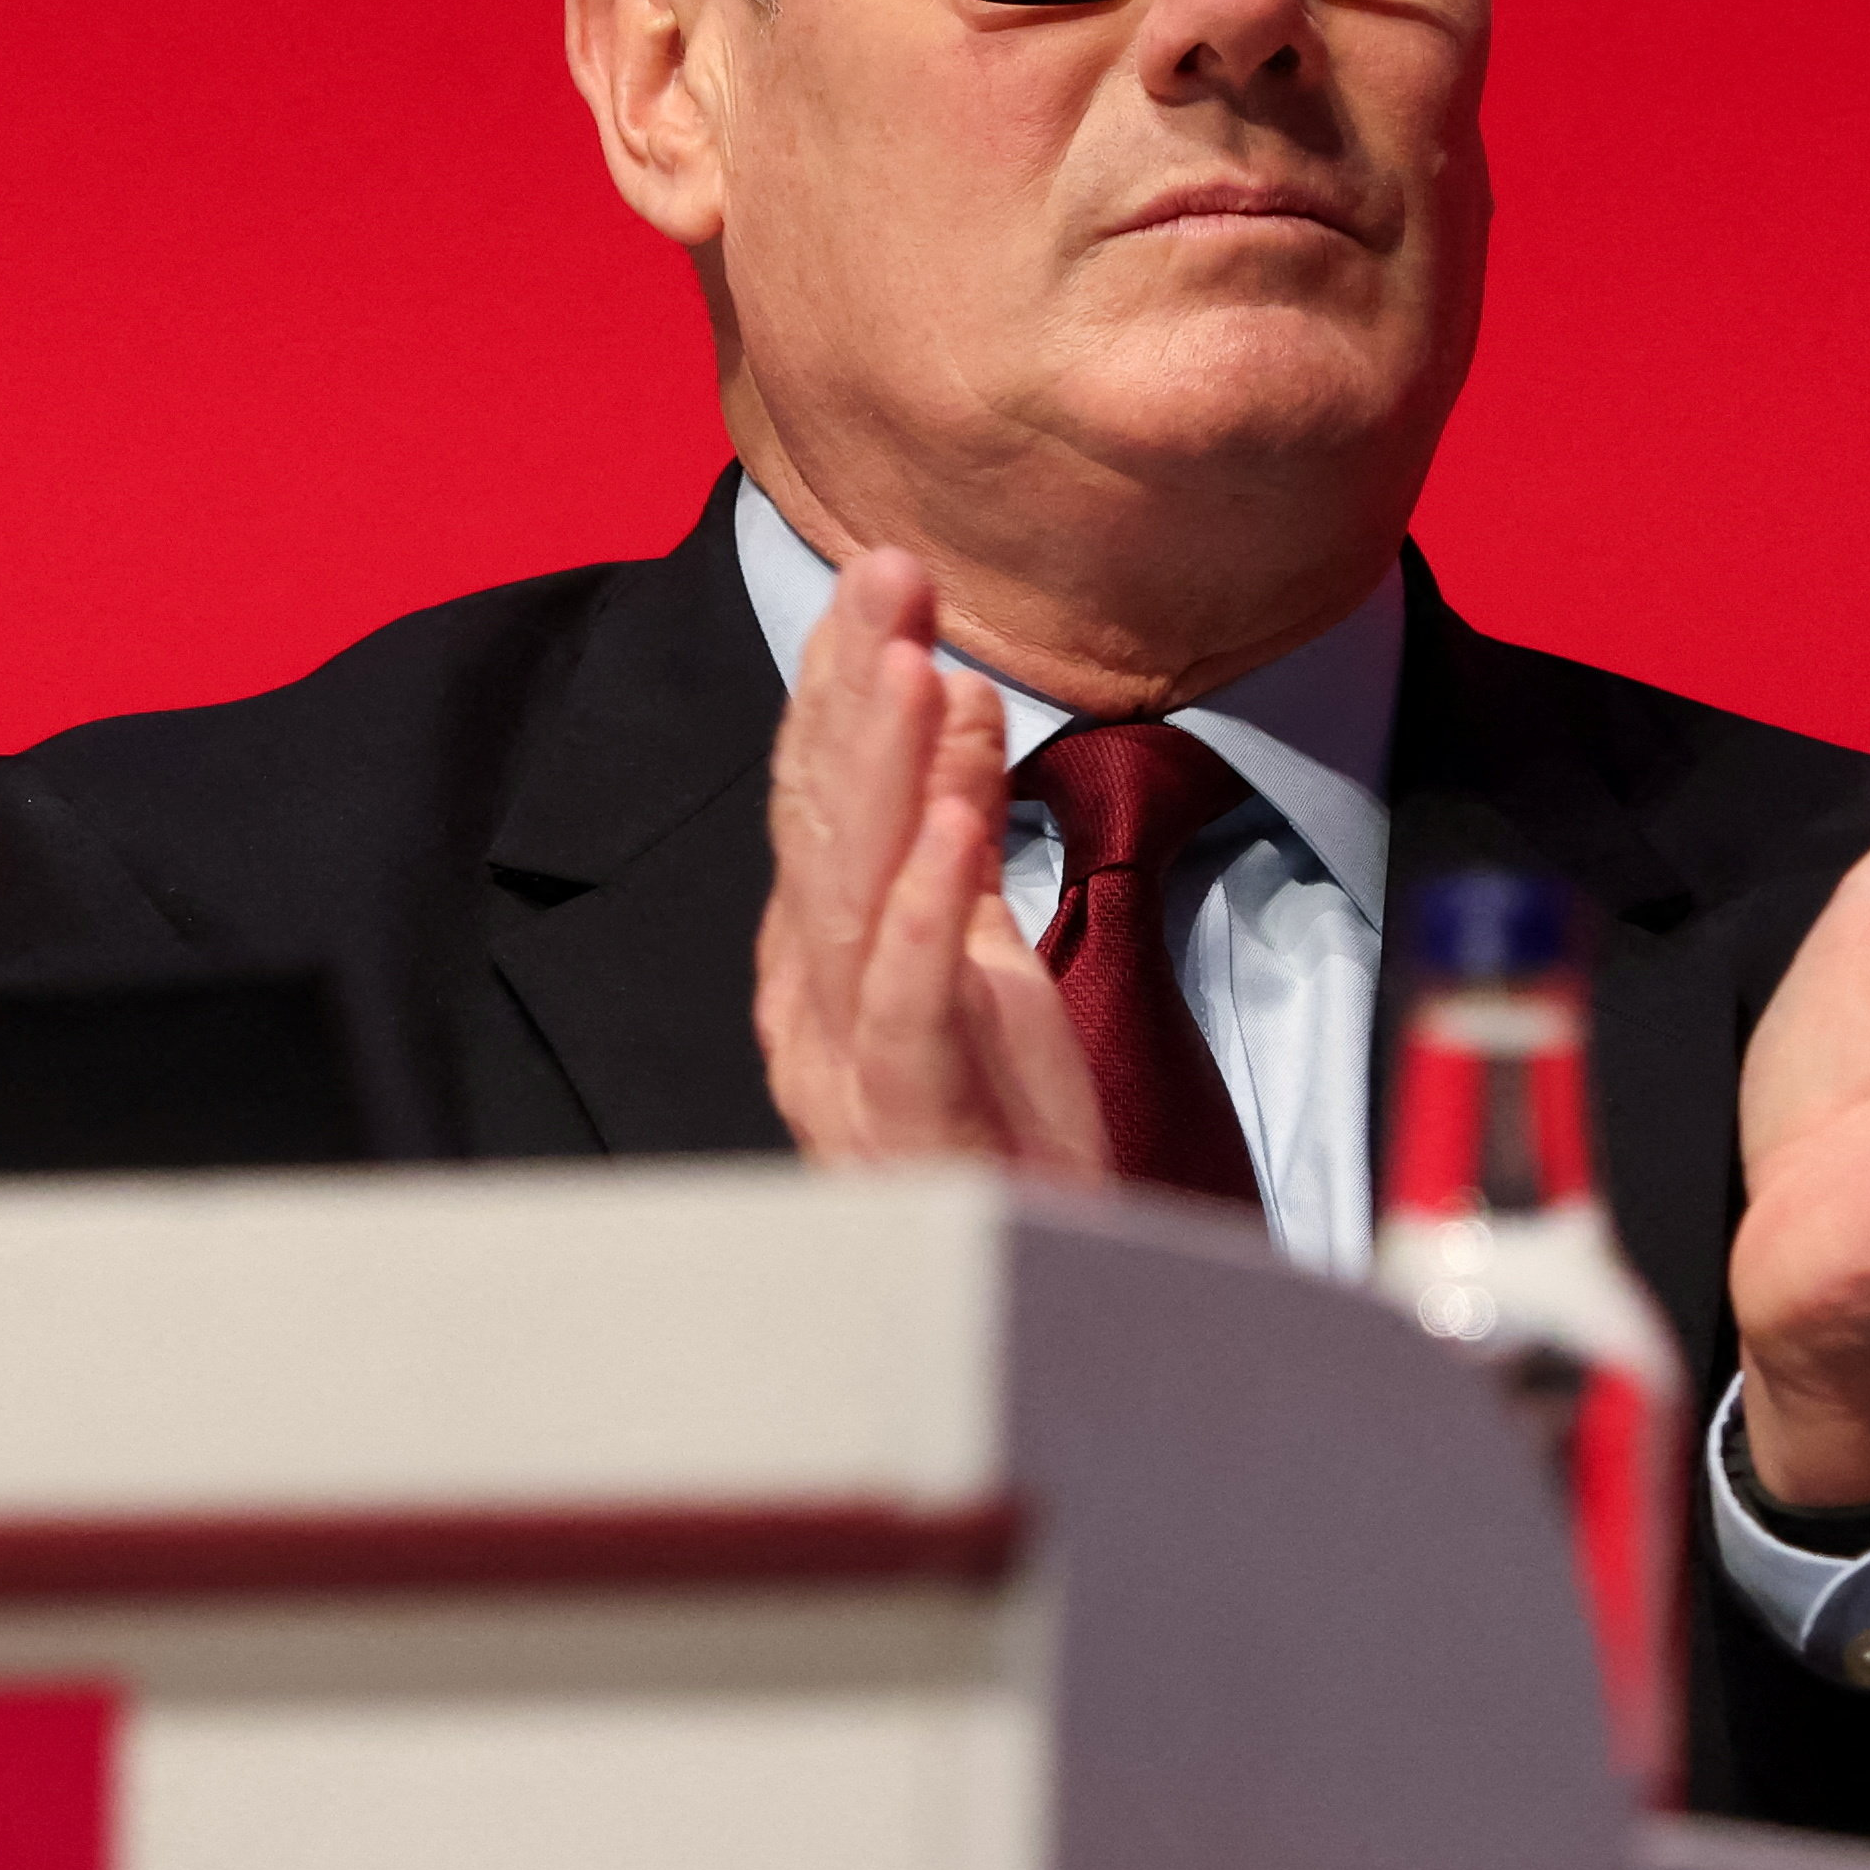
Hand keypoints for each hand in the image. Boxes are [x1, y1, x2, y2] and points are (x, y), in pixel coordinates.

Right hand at [752, 543, 1109, 1178]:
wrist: (1060, 1296)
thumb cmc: (1011, 1132)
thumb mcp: (991, 950)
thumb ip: (957, 828)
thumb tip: (953, 691)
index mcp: (820, 958)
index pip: (818, 798)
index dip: (841, 682)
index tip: (881, 576)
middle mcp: (809, 1005)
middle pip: (818, 826)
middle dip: (846, 692)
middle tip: (884, 574)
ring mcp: (847, 1069)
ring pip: (847, 900)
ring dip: (875, 776)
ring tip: (908, 666)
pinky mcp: (912, 1123)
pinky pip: (904, 1008)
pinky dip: (923, 913)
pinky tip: (952, 828)